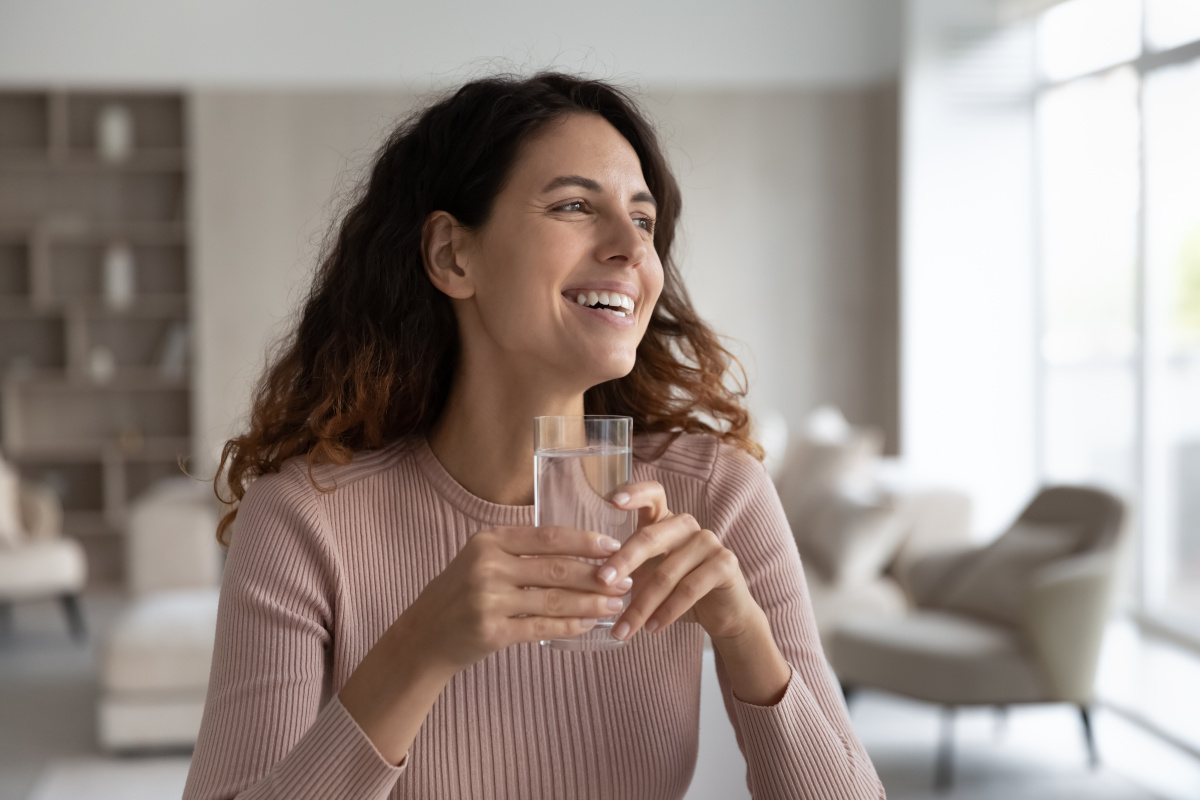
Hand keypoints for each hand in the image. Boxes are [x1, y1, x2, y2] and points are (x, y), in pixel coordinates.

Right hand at [402, 525, 633, 673]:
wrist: (424, 636)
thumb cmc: (460, 594)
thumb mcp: (480, 559)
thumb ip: (519, 550)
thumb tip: (577, 548)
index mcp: (488, 541)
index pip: (547, 537)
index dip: (584, 542)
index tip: (613, 547)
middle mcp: (487, 566)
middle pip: (556, 568)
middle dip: (596, 575)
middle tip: (625, 579)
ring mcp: (488, 600)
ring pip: (554, 600)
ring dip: (591, 603)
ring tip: (616, 604)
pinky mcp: (492, 631)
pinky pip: (542, 628)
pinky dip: (570, 626)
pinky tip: (590, 624)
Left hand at [596, 481, 761, 642]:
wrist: (722, 613)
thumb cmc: (677, 590)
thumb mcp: (648, 575)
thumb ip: (627, 569)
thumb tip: (592, 580)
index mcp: (665, 521)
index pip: (652, 495)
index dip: (633, 493)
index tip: (611, 501)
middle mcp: (686, 525)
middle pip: (649, 538)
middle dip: (623, 562)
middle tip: (602, 582)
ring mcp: (708, 541)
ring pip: (666, 573)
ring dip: (641, 606)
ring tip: (623, 629)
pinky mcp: (725, 563)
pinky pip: (689, 589)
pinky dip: (667, 612)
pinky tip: (652, 628)